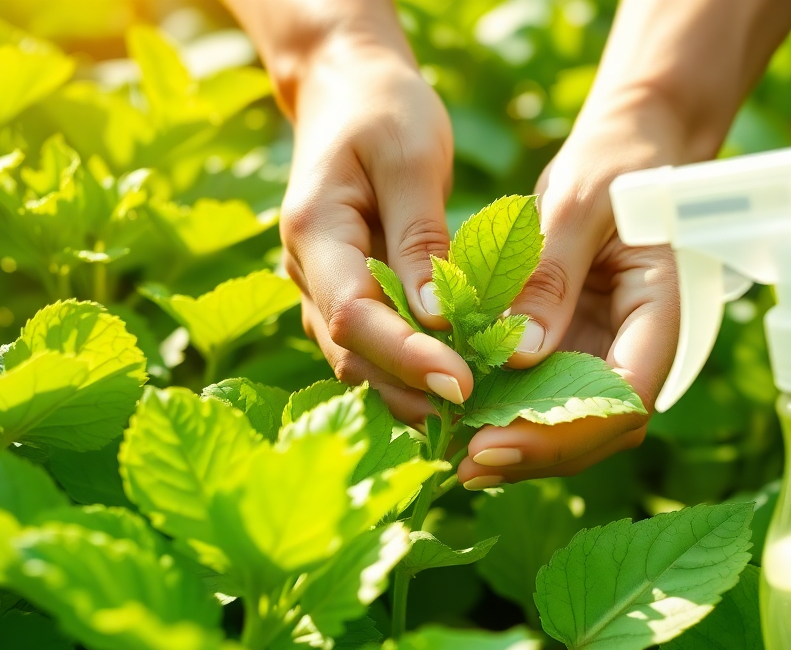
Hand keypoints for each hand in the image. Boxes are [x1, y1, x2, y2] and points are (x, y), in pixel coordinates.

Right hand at [278, 42, 471, 427]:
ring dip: (414, 394)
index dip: (407, 357)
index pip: (354, 316)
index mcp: (314, 232)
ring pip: (362, 363)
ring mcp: (321, 292)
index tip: (465, 385)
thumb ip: (421, 238)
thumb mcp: (412, 157)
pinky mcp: (348, 298)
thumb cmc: (384, 110)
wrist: (347, 88)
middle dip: (415, 393)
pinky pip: (376, 349)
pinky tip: (465, 392)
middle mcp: (306, 274)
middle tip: (485, 420)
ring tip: (481, 420)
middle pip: (354, 356)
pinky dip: (414, 373)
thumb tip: (437, 320)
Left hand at [457, 107, 692, 487]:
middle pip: (600, 429)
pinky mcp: (576, 353)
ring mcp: (608, 355)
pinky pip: (546, 398)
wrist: (623, 154)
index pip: (626, 396)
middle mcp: (640, 349)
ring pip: (574, 426)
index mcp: (661, 313)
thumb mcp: (578, 203)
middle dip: (536, 452)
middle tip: (465, 465)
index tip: (497, 439)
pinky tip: (457, 426)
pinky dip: (507, 416)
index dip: (565, 430)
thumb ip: (551, 275)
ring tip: (453, 457)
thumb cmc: (610, 165)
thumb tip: (519, 356)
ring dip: (520, 448)